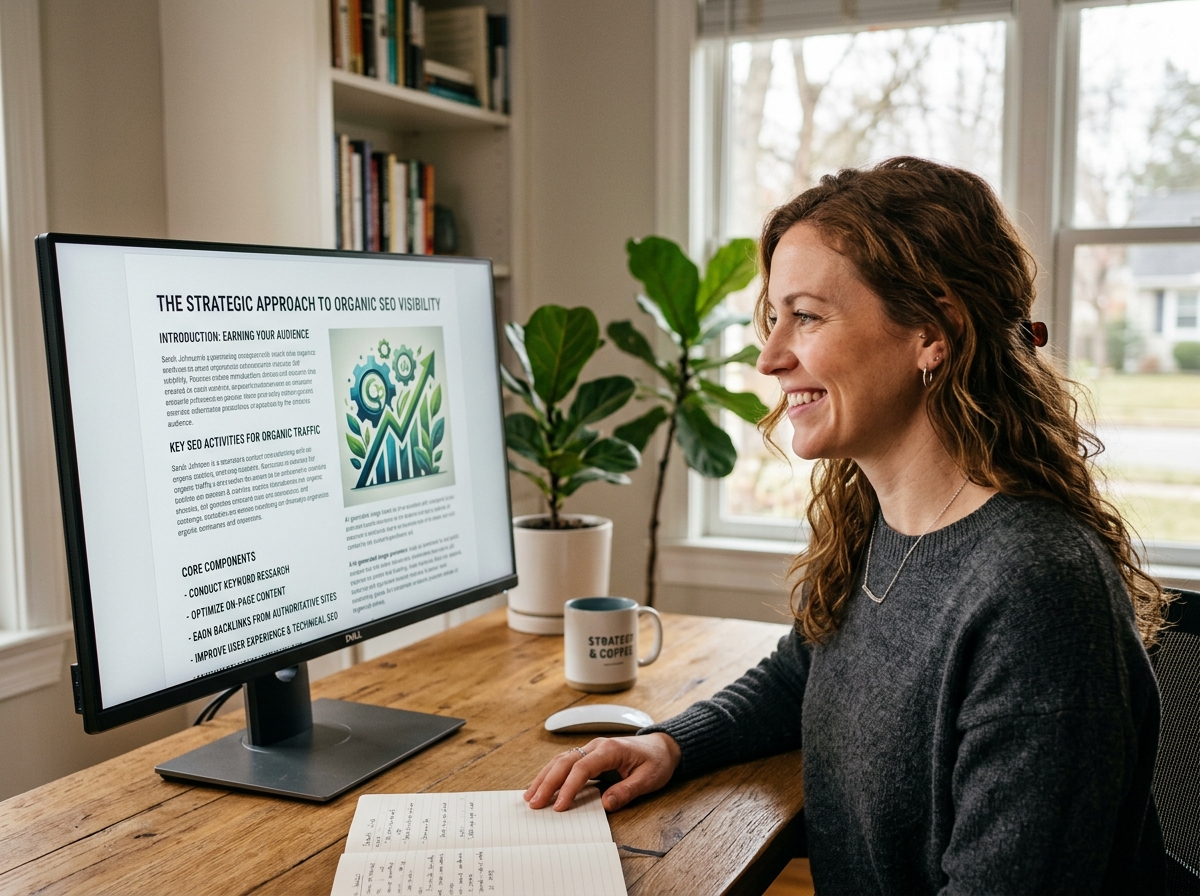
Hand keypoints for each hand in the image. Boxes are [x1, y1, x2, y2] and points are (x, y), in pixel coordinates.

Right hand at [523, 732, 681, 812]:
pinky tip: (541, 785)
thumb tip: (605, 803)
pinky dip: (551, 773)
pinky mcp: (589, 755)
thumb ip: (627, 791)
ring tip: (530, 796)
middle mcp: (596, 746)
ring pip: (561, 760)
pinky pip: (566, 763)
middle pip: (565, 761)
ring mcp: (591, 748)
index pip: (583, 767)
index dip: (569, 787)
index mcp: (610, 749)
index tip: (560, 806)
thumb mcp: (648, 779)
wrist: (662, 747)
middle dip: (547, 782)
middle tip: (534, 803)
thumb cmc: (656, 762)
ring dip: (544, 777)